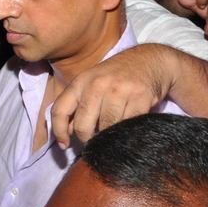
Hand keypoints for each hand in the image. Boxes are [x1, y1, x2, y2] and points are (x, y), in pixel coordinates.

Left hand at [51, 45, 171, 147]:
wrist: (149, 61)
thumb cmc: (115, 76)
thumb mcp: (91, 84)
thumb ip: (78, 105)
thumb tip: (67, 133)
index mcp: (80, 82)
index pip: (60, 110)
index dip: (58, 131)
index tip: (64, 145)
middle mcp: (96, 85)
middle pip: (82, 126)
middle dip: (87, 139)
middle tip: (95, 140)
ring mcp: (118, 91)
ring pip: (106, 129)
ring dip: (109, 137)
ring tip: (112, 133)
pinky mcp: (140, 97)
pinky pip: (128, 126)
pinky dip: (127, 132)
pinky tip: (128, 128)